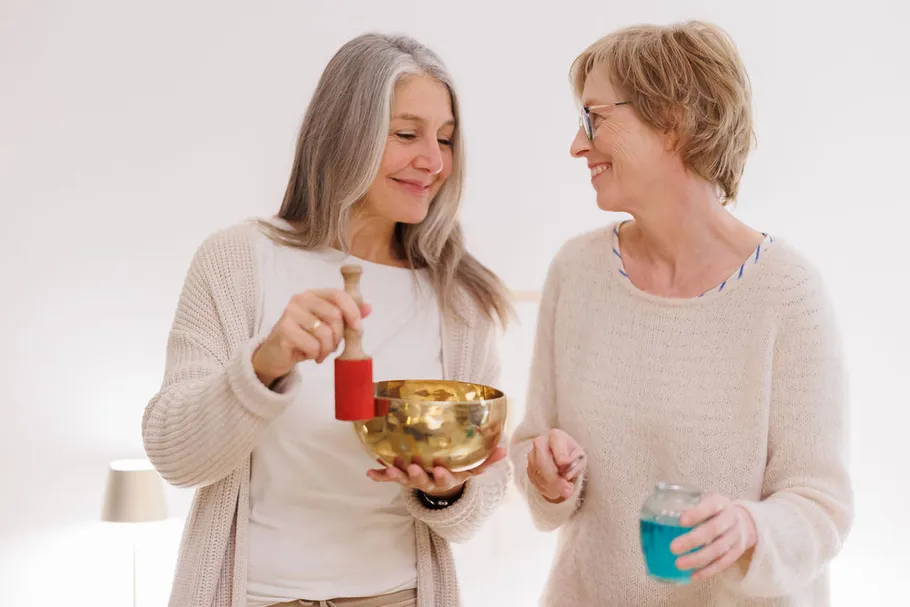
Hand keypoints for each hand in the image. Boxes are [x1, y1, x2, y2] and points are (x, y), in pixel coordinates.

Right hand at [252, 289, 371, 384]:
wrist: (275, 355)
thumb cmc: (303, 338)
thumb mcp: (326, 326)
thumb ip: (346, 316)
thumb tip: (369, 307)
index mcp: (313, 294)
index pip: (339, 295)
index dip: (353, 311)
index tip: (358, 328)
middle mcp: (300, 299)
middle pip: (335, 315)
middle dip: (339, 336)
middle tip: (332, 346)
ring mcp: (290, 313)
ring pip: (325, 333)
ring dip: (327, 349)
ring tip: (320, 352)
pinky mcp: (284, 331)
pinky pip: (313, 345)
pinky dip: (315, 354)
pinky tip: (308, 355)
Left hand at [366, 447, 506, 497]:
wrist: (439, 489)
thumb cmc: (456, 472)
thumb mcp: (472, 469)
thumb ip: (487, 460)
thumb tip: (504, 448)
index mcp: (444, 479)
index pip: (445, 478)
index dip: (442, 475)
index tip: (441, 468)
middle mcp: (427, 481)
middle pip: (422, 480)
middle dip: (417, 475)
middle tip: (414, 468)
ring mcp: (412, 480)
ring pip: (404, 479)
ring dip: (395, 475)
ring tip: (390, 469)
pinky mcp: (400, 478)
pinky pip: (387, 478)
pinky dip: (378, 475)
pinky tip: (369, 471)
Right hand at [527, 429, 586, 502]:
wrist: (561, 459)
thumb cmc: (572, 456)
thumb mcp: (580, 459)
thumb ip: (575, 465)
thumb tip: (565, 474)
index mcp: (556, 436)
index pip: (556, 444)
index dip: (560, 454)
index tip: (564, 463)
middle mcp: (540, 443)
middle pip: (542, 460)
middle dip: (554, 478)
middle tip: (567, 491)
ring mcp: (532, 455)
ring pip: (538, 473)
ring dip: (552, 486)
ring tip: (566, 491)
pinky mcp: (529, 468)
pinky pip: (535, 481)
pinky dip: (547, 489)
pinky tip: (557, 490)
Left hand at [671, 493, 757, 580]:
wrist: (743, 521)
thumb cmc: (713, 511)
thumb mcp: (704, 502)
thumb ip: (686, 507)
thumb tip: (659, 516)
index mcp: (721, 502)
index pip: (711, 505)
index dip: (697, 513)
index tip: (681, 521)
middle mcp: (731, 518)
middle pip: (713, 529)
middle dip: (692, 540)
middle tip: (673, 548)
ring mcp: (736, 536)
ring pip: (718, 549)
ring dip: (698, 558)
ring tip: (679, 564)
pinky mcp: (737, 551)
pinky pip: (723, 563)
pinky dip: (708, 571)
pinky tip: (693, 575)